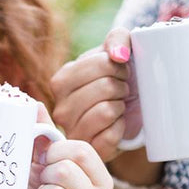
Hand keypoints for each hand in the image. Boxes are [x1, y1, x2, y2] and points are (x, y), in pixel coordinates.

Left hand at [4, 104, 112, 188]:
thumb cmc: (40, 188)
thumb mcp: (45, 159)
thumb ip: (43, 132)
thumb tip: (33, 104)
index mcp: (101, 180)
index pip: (83, 152)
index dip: (56, 150)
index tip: (44, 158)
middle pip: (67, 172)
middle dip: (45, 173)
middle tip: (41, 181)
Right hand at [51, 27, 142, 161]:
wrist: (128, 110)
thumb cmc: (119, 79)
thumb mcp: (118, 50)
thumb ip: (118, 38)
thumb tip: (118, 55)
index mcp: (61, 81)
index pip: (102, 64)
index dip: (120, 66)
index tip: (118, 72)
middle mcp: (60, 108)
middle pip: (105, 87)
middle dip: (122, 86)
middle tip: (120, 91)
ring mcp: (72, 132)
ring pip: (106, 111)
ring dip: (120, 106)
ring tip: (117, 106)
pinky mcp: (87, 150)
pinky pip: (110, 135)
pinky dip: (121, 128)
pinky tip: (116, 124)